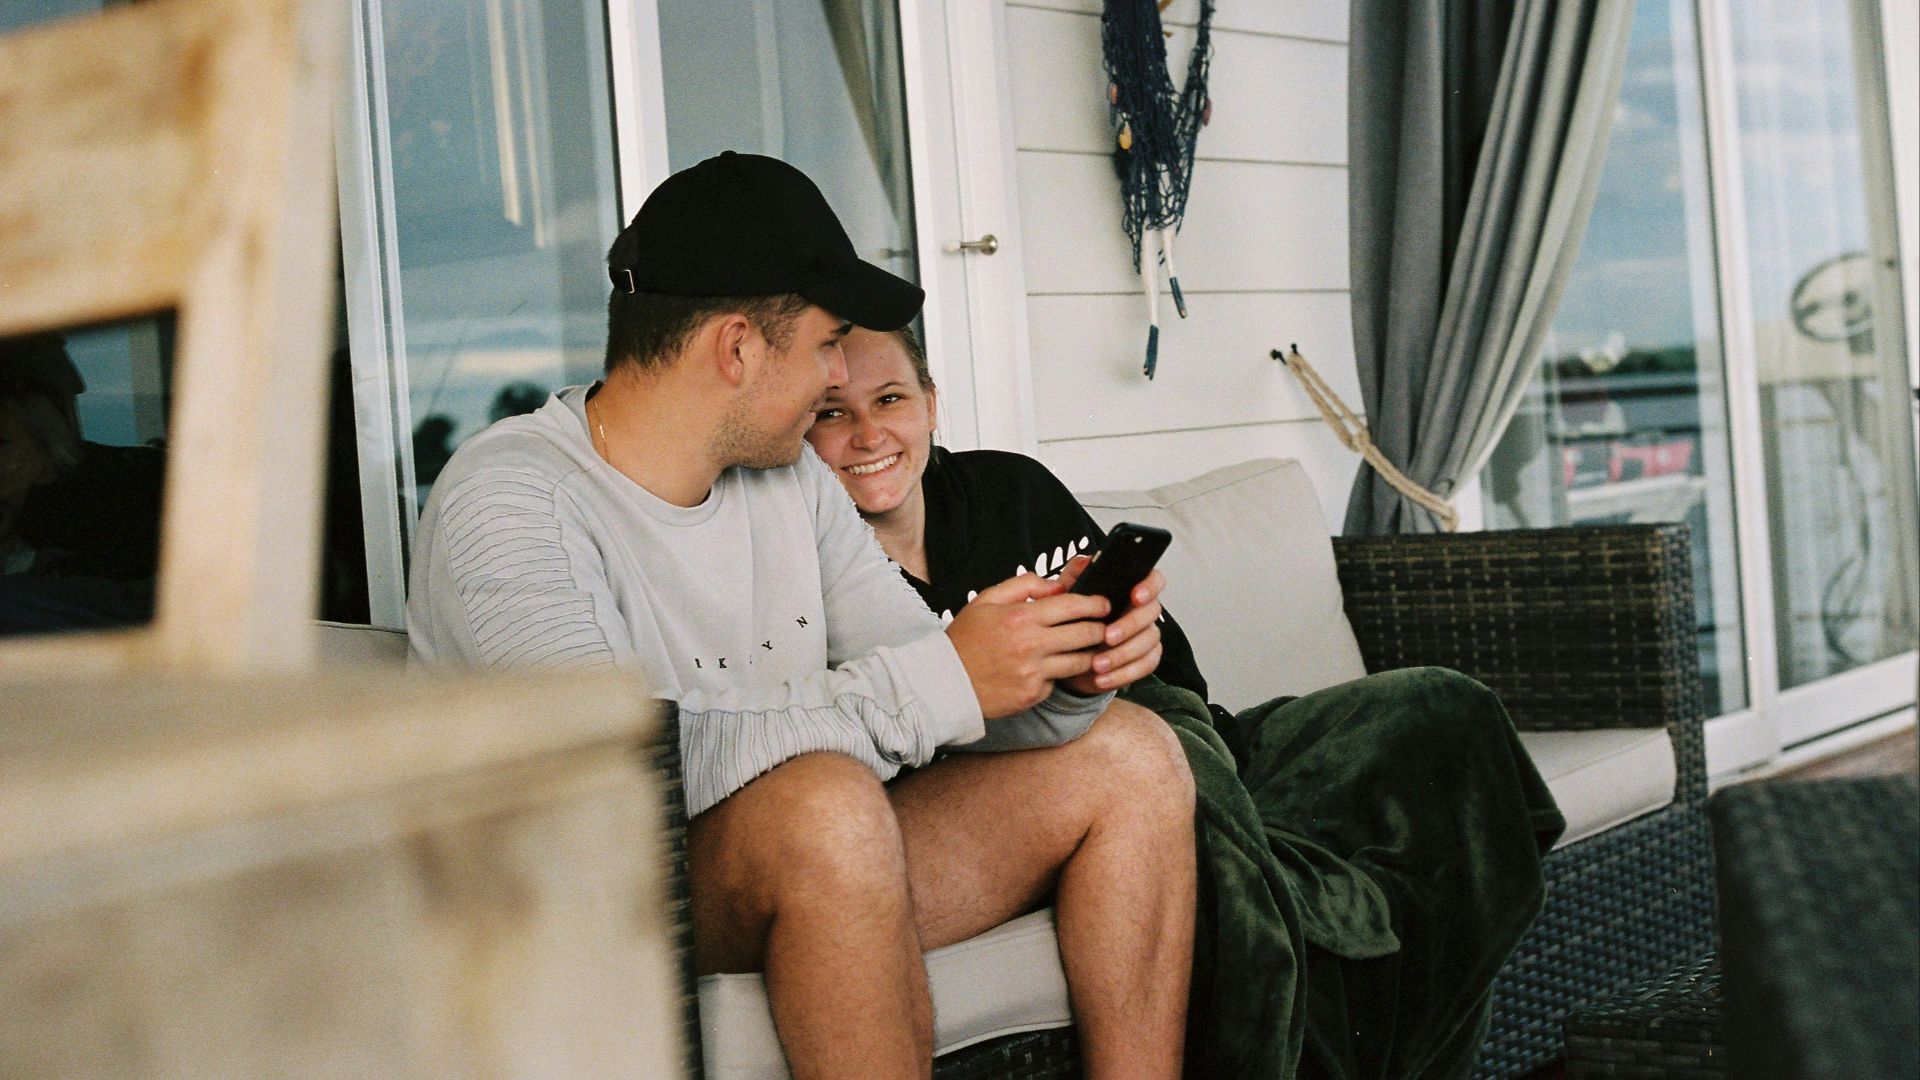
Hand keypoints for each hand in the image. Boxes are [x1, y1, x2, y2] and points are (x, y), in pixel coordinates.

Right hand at [945, 572, 1110, 717]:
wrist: (946, 682)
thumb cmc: (965, 640)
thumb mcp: (986, 600)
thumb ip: (1023, 585)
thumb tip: (1055, 586)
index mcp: (1020, 617)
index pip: (1072, 606)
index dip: (1095, 603)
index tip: (1103, 603)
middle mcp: (1030, 644)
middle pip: (1085, 634)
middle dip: (1101, 628)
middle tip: (1105, 626)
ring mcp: (1034, 672)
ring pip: (1081, 661)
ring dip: (1090, 653)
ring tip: (1090, 648)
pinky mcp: (1033, 693)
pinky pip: (1059, 680)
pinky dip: (1061, 673)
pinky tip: (1055, 667)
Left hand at [1058, 565, 1165, 694]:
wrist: (1069, 656)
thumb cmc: (1074, 619)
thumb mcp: (1069, 595)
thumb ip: (1075, 576)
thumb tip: (1085, 561)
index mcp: (1130, 589)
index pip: (1153, 579)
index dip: (1149, 586)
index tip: (1135, 596)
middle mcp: (1143, 611)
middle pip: (1151, 612)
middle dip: (1129, 625)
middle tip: (1107, 636)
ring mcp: (1147, 635)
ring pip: (1149, 642)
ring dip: (1123, 654)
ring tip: (1097, 664)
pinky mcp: (1147, 658)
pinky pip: (1146, 666)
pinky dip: (1123, 673)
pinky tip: (1102, 678)